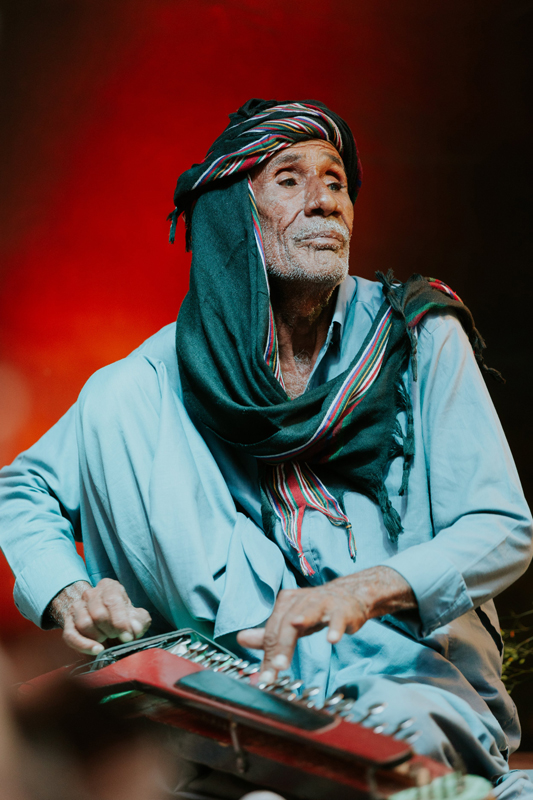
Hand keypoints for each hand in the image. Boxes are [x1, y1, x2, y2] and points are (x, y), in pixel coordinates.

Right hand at [47, 579, 151, 655]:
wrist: (101, 619)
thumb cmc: (121, 616)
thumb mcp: (134, 615)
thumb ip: (139, 621)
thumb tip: (135, 629)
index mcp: (109, 587)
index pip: (112, 601)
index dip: (120, 621)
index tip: (128, 637)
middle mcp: (91, 593)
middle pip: (98, 614)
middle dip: (110, 630)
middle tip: (117, 637)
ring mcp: (77, 607)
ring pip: (84, 623)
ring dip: (98, 637)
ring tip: (107, 639)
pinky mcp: (68, 623)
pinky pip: (71, 636)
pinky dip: (84, 645)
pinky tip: (97, 650)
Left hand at [237, 567, 414, 682]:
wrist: (351, 596)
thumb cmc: (317, 611)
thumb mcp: (291, 622)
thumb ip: (269, 634)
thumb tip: (241, 639)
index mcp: (286, 602)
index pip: (273, 630)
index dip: (269, 654)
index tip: (266, 677)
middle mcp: (302, 600)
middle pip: (286, 624)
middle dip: (281, 648)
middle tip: (277, 670)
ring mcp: (322, 602)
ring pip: (308, 614)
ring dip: (302, 623)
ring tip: (295, 633)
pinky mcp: (342, 609)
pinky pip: (337, 618)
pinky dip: (335, 628)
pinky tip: (331, 639)